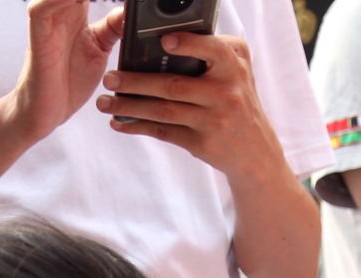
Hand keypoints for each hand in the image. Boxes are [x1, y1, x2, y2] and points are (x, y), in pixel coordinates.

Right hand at [9, 0, 124, 143]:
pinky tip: (79, 0)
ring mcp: (48, 19)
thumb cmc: (68, 81)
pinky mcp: (38, 34)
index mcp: (75, 8)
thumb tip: (132, 10)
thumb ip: (114, 27)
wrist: (45, 112)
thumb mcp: (99, 49)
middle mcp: (60, 8)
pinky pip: (42, 7)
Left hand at [98, 33, 282, 182]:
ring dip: (130, 106)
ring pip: (163, 111)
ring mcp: (214, 120)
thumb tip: (168, 40)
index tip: (164, 41)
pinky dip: (139, 127)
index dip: (188, 45)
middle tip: (110, 78)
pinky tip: (120, 123)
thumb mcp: (238, 72)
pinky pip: (164, 132)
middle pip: (173, 85)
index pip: (212, 51)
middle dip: (136, 82)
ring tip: (105, 102)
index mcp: (234, 67)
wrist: (256, 153)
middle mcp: (226, 93)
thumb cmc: (238, 101)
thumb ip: (214, 52)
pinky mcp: (202, 143)